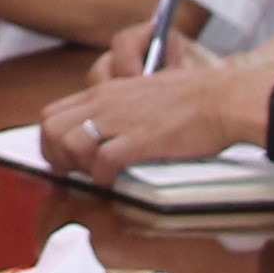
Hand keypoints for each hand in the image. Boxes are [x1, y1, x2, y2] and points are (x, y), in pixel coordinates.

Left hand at [37, 49, 273, 181]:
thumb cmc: (194, 99)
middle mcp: (106, 102)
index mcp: (107, 90)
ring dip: (76, 167)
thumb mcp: (145, 93)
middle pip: (50, 129)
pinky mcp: (138, 140)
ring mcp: (120, 120)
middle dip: (54, 156)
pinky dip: (102, 178)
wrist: (223, 99)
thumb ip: (120, 108)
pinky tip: (115, 181)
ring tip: (94, 177)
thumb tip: (105, 134)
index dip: (51, 141)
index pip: (53, 113)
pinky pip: (101, 163)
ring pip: (69, 144)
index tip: (63, 159)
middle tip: (72, 174)